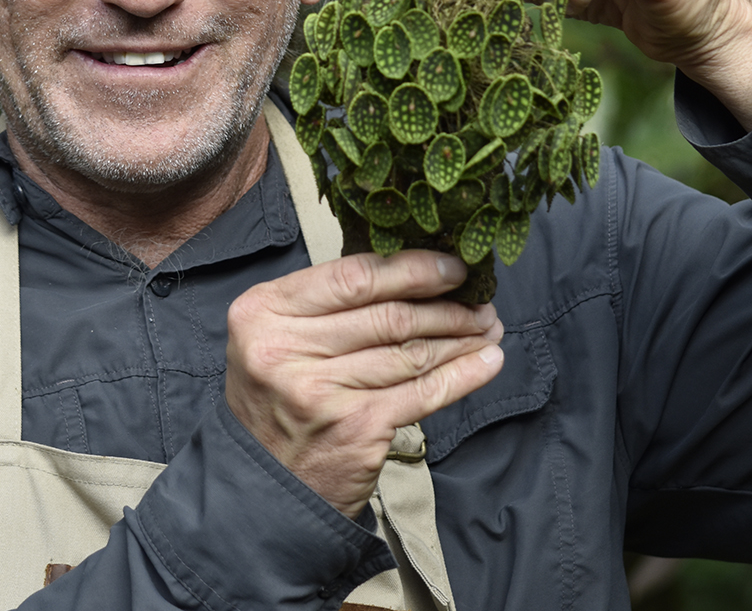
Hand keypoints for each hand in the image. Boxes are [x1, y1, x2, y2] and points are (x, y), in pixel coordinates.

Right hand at [224, 250, 503, 518]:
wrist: (265, 483)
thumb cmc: (278, 397)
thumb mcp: (277, 335)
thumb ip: (325, 303)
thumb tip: (412, 272)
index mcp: (263, 311)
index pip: (353, 277)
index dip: (413, 268)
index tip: (452, 267)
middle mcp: (286, 349)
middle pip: (388, 314)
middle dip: (446, 305)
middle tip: (480, 300)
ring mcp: (322, 391)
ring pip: (411, 352)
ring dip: (460, 338)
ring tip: (487, 328)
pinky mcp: (357, 429)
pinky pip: (424, 392)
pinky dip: (463, 375)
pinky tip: (487, 361)